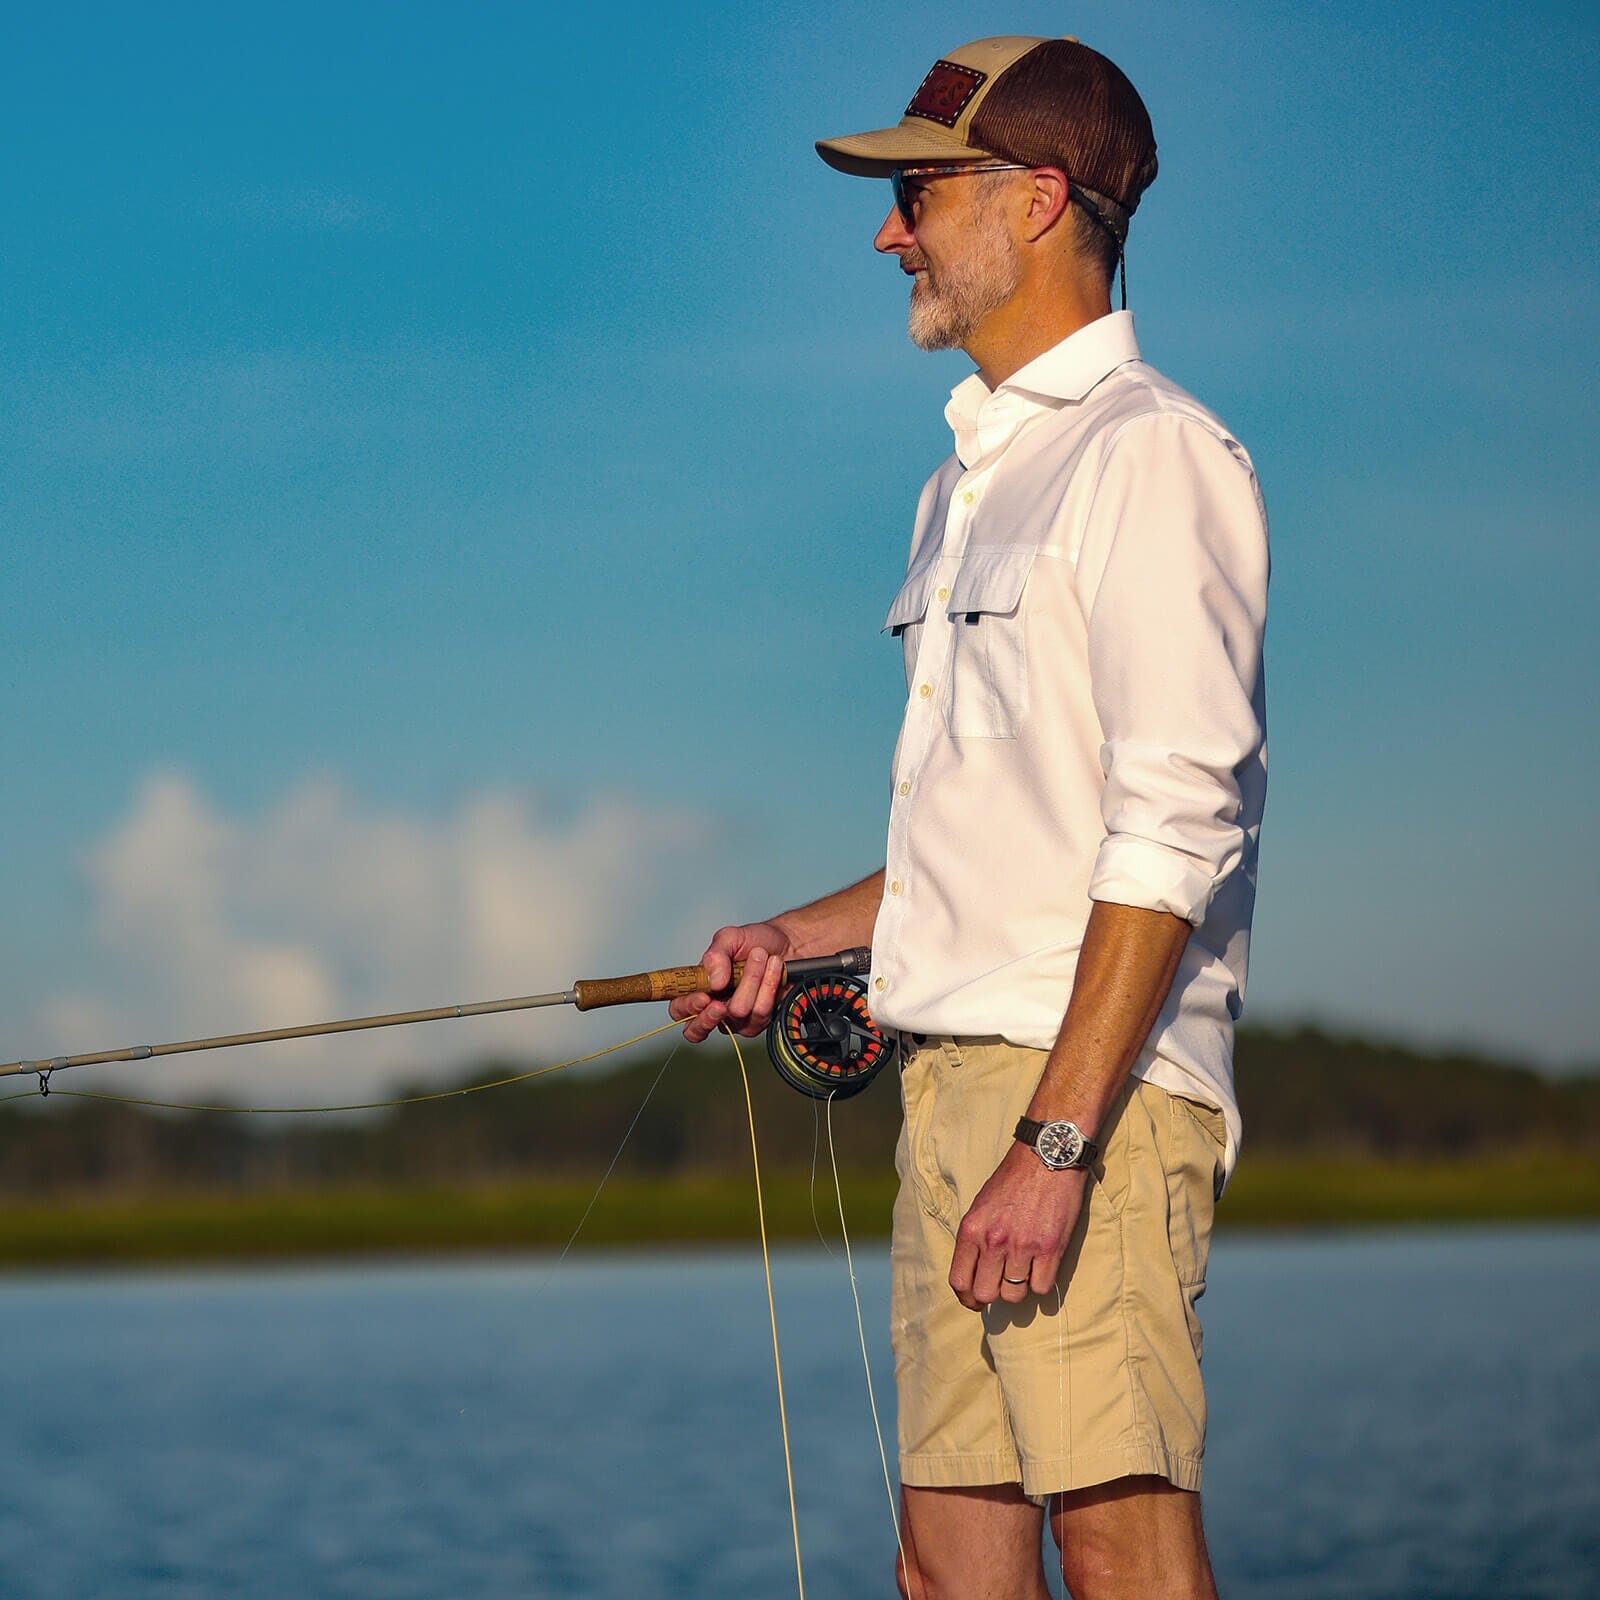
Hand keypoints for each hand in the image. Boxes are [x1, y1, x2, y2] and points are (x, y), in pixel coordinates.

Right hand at [667, 921, 791, 1042]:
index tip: (703, 997)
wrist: (787, 943)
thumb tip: (712, 981)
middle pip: (699, 1030)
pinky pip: (761, 1011)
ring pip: (738, 1013)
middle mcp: (715, 1007)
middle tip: (722, 997)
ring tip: (760, 957)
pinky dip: (769, 984)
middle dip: (711, 1014)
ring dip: (752, 980)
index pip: (679, 1010)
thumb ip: (715, 955)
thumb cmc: (754, 941)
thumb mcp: (729, 938)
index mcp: (699, 988)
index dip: (687, 1008)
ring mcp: (738, 1018)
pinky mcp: (761, 1021)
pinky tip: (773, 968)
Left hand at [948, 1141, 1089, 1309]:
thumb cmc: (1013, 1179)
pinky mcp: (1050, 1249)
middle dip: (993, 1294)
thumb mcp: (981, 1205)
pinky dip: (1041, 1281)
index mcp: (971, 1229)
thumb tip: (975, 1272)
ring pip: (1014, 1294)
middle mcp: (993, 1241)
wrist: (1047, 1156)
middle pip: (986, 1294)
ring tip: (1024, 1268)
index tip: (975, 1300)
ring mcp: (1022, 1247)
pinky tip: (1042, 1265)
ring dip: (1019, 1287)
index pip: (959, 1281)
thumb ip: (976, 1238)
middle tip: (1002, 1284)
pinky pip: (1041, 1288)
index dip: (967, 1298)